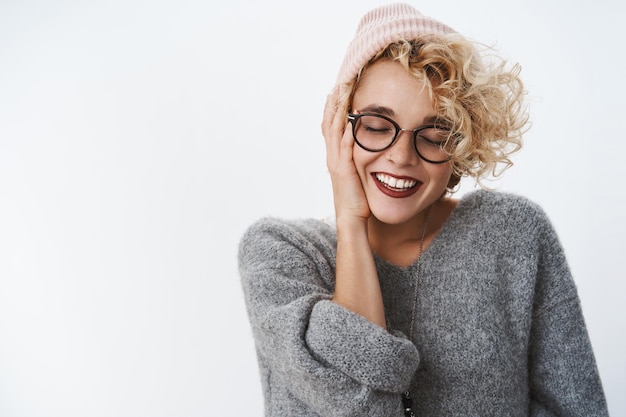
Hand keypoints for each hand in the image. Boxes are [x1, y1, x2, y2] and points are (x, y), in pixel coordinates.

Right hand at [321, 87, 369, 222]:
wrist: (351, 218)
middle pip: (328, 122)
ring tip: (341, 93)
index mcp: (335, 156)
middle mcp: (332, 156)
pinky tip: (352, 119)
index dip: (332, 108)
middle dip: (333, 102)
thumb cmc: (357, 199)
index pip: (330, 126)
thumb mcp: (355, 174)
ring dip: (337, 110)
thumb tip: (363, 148)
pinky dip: (347, 131)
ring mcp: (336, 162)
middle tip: (338, 83)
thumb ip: (356, 159)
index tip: (336, 91)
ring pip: (333, 130)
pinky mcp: (344, 169)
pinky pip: (345, 146)